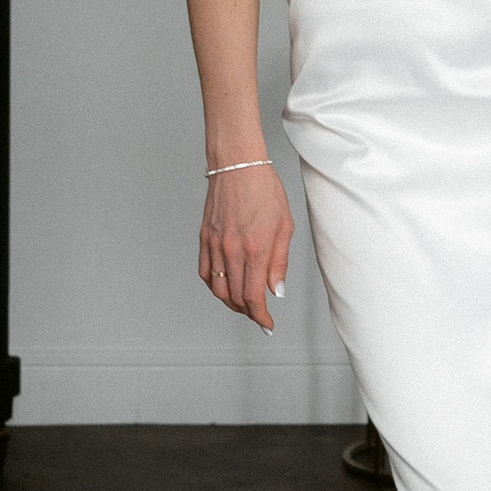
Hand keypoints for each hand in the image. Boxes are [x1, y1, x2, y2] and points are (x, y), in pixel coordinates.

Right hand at [199, 160, 294, 331]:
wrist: (238, 165)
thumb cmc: (265, 189)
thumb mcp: (285, 226)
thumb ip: (280, 262)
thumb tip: (276, 291)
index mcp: (256, 248)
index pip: (254, 296)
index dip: (261, 317)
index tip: (267, 325)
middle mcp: (232, 250)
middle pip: (236, 297)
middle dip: (249, 313)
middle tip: (259, 316)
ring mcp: (215, 245)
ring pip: (218, 289)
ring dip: (231, 304)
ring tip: (244, 306)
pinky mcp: (204, 238)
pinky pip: (205, 272)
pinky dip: (214, 287)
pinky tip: (224, 287)